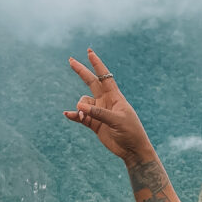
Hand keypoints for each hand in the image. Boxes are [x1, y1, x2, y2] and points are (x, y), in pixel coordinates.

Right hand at [63, 48, 151, 162]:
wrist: (132, 150)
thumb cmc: (131, 132)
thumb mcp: (117, 120)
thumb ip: (98, 113)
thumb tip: (79, 106)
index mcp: (115, 97)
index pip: (104, 77)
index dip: (97, 64)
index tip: (89, 52)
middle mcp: (106, 102)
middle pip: (91, 83)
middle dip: (82, 71)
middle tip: (70, 60)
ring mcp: (99, 112)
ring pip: (83, 103)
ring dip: (80, 107)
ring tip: (83, 116)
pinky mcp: (94, 124)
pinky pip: (80, 116)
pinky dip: (74, 115)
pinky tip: (68, 115)